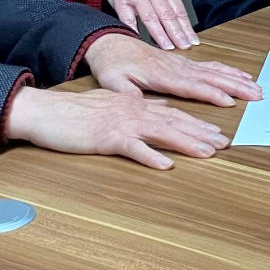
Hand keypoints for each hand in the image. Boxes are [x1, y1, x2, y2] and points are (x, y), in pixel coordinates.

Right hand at [6, 85, 229, 168]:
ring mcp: (121, 123)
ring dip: (186, 142)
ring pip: (161, 132)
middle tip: (224, 143)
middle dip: (202, 132)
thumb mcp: (110, 104)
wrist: (45, 111)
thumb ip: (136, 106)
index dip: (197, 123)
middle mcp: (133, 111)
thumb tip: (159, 108)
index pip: (173, 114)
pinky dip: (150, 156)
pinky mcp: (106, 137)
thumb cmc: (75, 112)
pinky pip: (132, 148)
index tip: (217, 133)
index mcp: (135, 105)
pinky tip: (166, 165)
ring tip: (207, 152)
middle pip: (175, 122)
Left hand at [85, 33, 261, 106]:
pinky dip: (228, 70)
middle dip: (235, 86)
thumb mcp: (112, 81)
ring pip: (215, 71)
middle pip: (211, 77)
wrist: (111, 43)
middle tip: (257, 93)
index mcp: (162, 75)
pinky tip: (240, 75)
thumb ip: (127, 93)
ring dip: (237, 78)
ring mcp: (182, 63)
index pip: (191, 86)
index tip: (229, 101)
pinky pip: (211, 65)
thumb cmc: (111, 65)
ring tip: (256, 86)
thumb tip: (139, 104)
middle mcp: (177, 67)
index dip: (211, 94)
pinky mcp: (183, 62)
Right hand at [105, 0, 197, 48]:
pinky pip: (128, 19)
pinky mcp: (121, 2)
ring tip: (168, 47)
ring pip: (150, 17)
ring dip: (160, 34)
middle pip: (167, 15)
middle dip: (177, 33)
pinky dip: (135, 31)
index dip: (187, 28)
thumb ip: (170, 9)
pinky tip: (140, 41)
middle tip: (184, 47)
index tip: (192, 42)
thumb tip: (182, 34)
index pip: (179, 12)